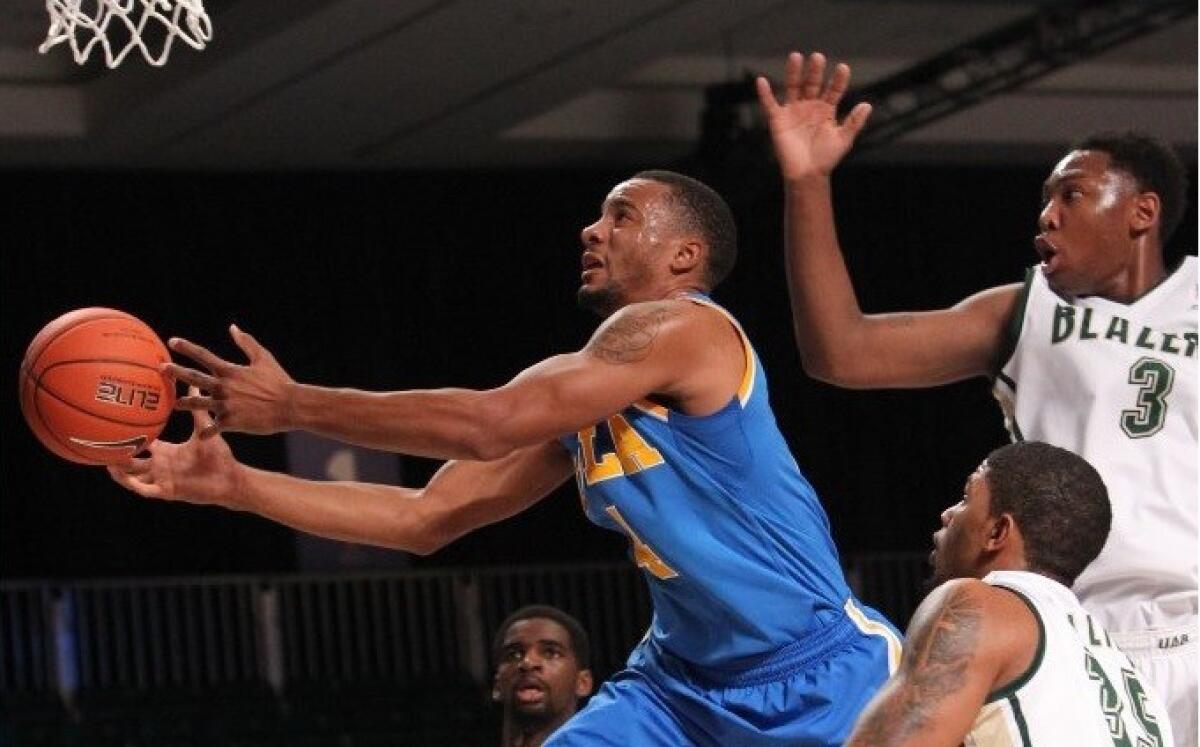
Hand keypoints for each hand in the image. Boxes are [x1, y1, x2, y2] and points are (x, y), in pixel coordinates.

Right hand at [108, 387, 244, 506]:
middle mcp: (160, 465)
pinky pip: (144, 489)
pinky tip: (120, 475)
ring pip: (132, 476)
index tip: (112, 422)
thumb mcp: (203, 429)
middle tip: (97, 442)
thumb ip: (197, 408)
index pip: (142, 442)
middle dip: (115, 452)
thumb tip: (194, 384)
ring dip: (118, 469)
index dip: (127, 434)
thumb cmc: (219, 456)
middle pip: (131, 460)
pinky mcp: (168, 491)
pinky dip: (131, 483)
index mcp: (167, 452)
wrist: (231, 478)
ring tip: (103, 459)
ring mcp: (162, 479)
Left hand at [164, 324, 294, 437]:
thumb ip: (246, 343)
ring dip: (184, 403)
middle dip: (175, 372)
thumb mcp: (263, 358)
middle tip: (161, 368)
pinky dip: (206, 432)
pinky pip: (212, 428)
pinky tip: (201, 437)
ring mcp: (226, 405)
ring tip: (174, 404)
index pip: (204, 356)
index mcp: (230, 371)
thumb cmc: (278, 381)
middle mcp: (224, 387)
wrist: (290, 406)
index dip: (187, 348)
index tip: (172, 342)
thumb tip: (232, 327)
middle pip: (194, 378)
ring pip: (197, 404)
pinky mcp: (231, 422)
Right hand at [755, 51, 872, 180]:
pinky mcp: (778, 120)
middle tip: (818, 57)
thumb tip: (867, 105)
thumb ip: (854, 122)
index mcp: (827, 109)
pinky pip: (770, 104)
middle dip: (815, 71)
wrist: (807, 175)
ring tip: (796, 57)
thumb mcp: (843, 140)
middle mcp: (810, 106)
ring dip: (793, 73)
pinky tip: (761, 81)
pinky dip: (765, 94)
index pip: (834, 89)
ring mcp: (793, 111)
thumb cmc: (826, 158)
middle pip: (812, 83)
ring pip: (793, 87)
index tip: (843, 69)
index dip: (838, 80)